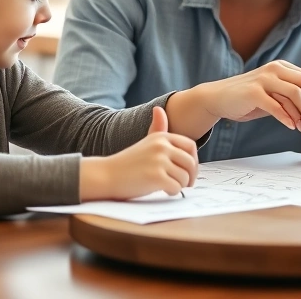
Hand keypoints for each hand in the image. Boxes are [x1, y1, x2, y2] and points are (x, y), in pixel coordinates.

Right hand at [80, 106, 198, 200]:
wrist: (106, 175)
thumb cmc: (128, 162)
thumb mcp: (145, 142)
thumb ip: (158, 129)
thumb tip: (159, 109)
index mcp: (161, 137)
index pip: (190, 146)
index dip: (194, 161)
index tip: (189, 171)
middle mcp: (162, 146)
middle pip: (190, 163)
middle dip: (190, 176)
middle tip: (185, 184)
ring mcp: (159, 161)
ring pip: (185, 177)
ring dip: (180, 185)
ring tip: (169, 186)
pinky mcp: (156, 177)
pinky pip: (176, 188)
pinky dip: (172, 192)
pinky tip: (163, 191)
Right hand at [198, 60, 300, 132]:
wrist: (219, 98)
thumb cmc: (249, 99)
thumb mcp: (273, 94)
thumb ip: (291, 97)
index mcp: (281, 67)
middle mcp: (274, 69)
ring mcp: (263, 79)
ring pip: (294, 94)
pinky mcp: (253, 93)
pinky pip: (276, 106)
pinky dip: (287, 118)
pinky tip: (293, 128)